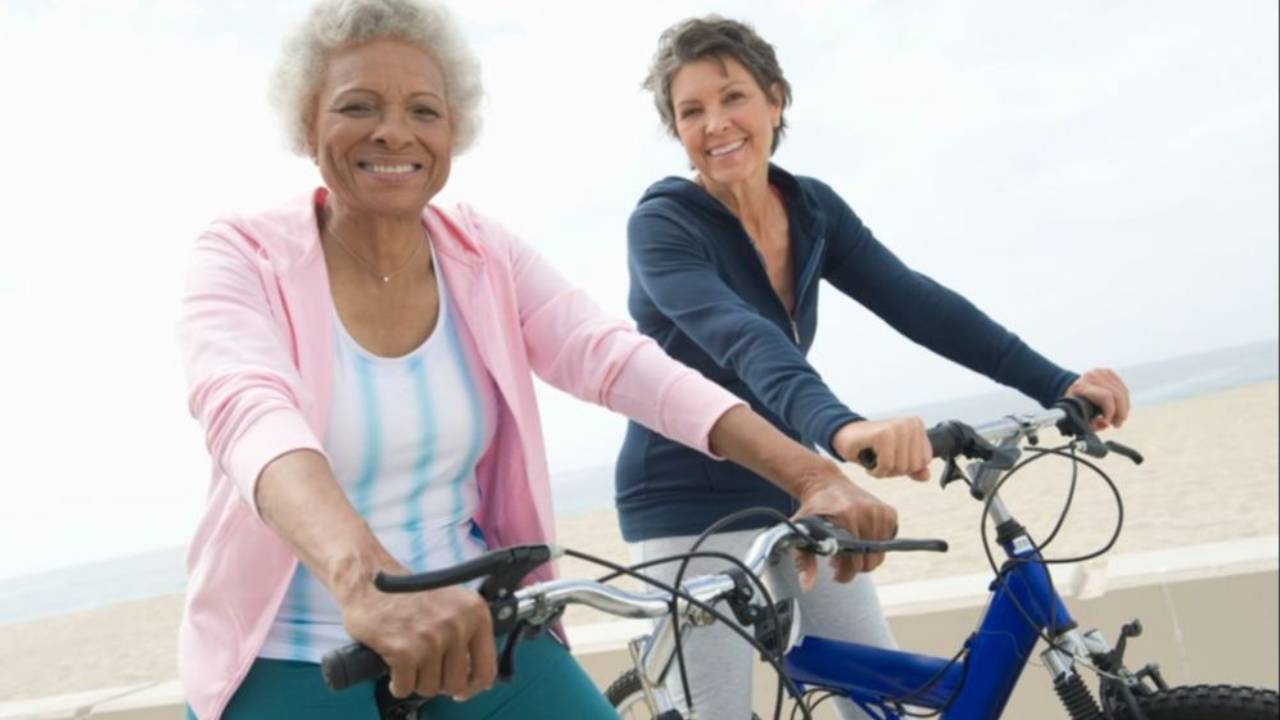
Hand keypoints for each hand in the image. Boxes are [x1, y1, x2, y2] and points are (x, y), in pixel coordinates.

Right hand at [340, 580, 496, 700]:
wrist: (369, 580)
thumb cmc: (408, 594)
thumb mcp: (453, 605)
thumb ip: (469, 635)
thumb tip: (478, 676)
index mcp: (476, 613)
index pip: (487, 669)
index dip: (473, 686)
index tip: (462, 691)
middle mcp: (458, 625)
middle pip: (456, 684)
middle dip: (438, 682)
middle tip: (425, 668)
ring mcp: (432, 638)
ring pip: (430, 688)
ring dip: (416, 680)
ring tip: (408, 659)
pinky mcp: (404, 650)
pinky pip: (405, 688)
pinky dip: (397, 684)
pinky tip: (394, 667)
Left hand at [792, 473, 898, 587]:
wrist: (825, 484)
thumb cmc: (813, 510)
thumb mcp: (801, 532)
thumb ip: (804, 561)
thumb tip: (807, 585)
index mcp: (845, 519)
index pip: (855, 562)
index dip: (845, 573)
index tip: (835, 573)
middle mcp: (866, 514)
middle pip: (870, 561)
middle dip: (854, 566)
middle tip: (840, 561)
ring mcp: (879, 511)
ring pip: (880, 554)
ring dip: (865, 557)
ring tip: (848, 550)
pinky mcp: (889, 511)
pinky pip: (888, 541)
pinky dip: (876, 544)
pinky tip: (860, 538)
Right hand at [832, 417, 931, 480]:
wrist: (845, 437)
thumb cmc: (871, 447)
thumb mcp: (897, 458)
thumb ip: (914, 467)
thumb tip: (926, 476)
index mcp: (916, 425)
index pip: (925, 461)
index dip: (906, 467)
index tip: (892, 458)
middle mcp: (909, 423)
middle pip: (913, 466)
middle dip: (895, 470)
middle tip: (881, 460)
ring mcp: (897, 427)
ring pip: (901, 467)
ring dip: (884, 471)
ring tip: (875, 460)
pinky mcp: (883, 434)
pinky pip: (887, 465)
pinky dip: (876, 471)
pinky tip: (869, 463)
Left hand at [1065, 368, 1130, 429]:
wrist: (1070, 388)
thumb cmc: (1075, 406)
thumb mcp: (1079, 417)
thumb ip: (1092, 424)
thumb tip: (1106, 423)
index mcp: (1081, 387)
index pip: (1105, 397)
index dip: (1111, 412)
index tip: (1109, 423)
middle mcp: (1091, 376)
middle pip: (1117, 395)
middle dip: (1120, 412)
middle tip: (1117, 424)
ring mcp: (1100, 372)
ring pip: (1122, 392)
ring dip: (1124, 408)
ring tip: (1119, 419)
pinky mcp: (1108, 372)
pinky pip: (1123, 388)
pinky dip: (1124, 401)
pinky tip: (1120, 409)